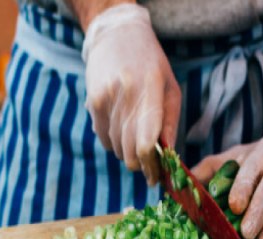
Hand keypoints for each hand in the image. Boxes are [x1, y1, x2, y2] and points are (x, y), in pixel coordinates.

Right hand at [82, 4, 180, 185]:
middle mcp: (125, 95)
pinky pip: (104, 139)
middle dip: (141, 166)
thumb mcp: (170, 88)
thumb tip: (168, 157)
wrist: (116, 36)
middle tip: (150, 170)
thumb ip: (170, 123)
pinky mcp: (93, 104)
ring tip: (137, 141)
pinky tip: (122, 131)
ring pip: (116, 148)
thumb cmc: (151, 64)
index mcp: (149, 89)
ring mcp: (105, 100)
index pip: (144, 142)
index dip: (150, 166)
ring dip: (128, 153)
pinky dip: (114, 143)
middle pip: (129, 150)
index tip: (156, 178)